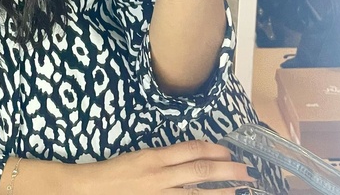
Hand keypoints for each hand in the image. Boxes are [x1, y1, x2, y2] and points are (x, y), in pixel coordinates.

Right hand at [71, 140, 254, 194]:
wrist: (93, 189)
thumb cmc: (115, 171)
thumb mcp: (138, 155)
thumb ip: (162, 156)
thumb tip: (190, 155)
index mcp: (154, 157)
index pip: (190, 150)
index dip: (212, 149)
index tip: (228, 150)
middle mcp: (160, 176)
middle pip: (199, 171)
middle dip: (226, 170)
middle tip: (246, 171)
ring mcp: (159, 194)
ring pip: (197, 193)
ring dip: (221, 192)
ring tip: (239, 189)